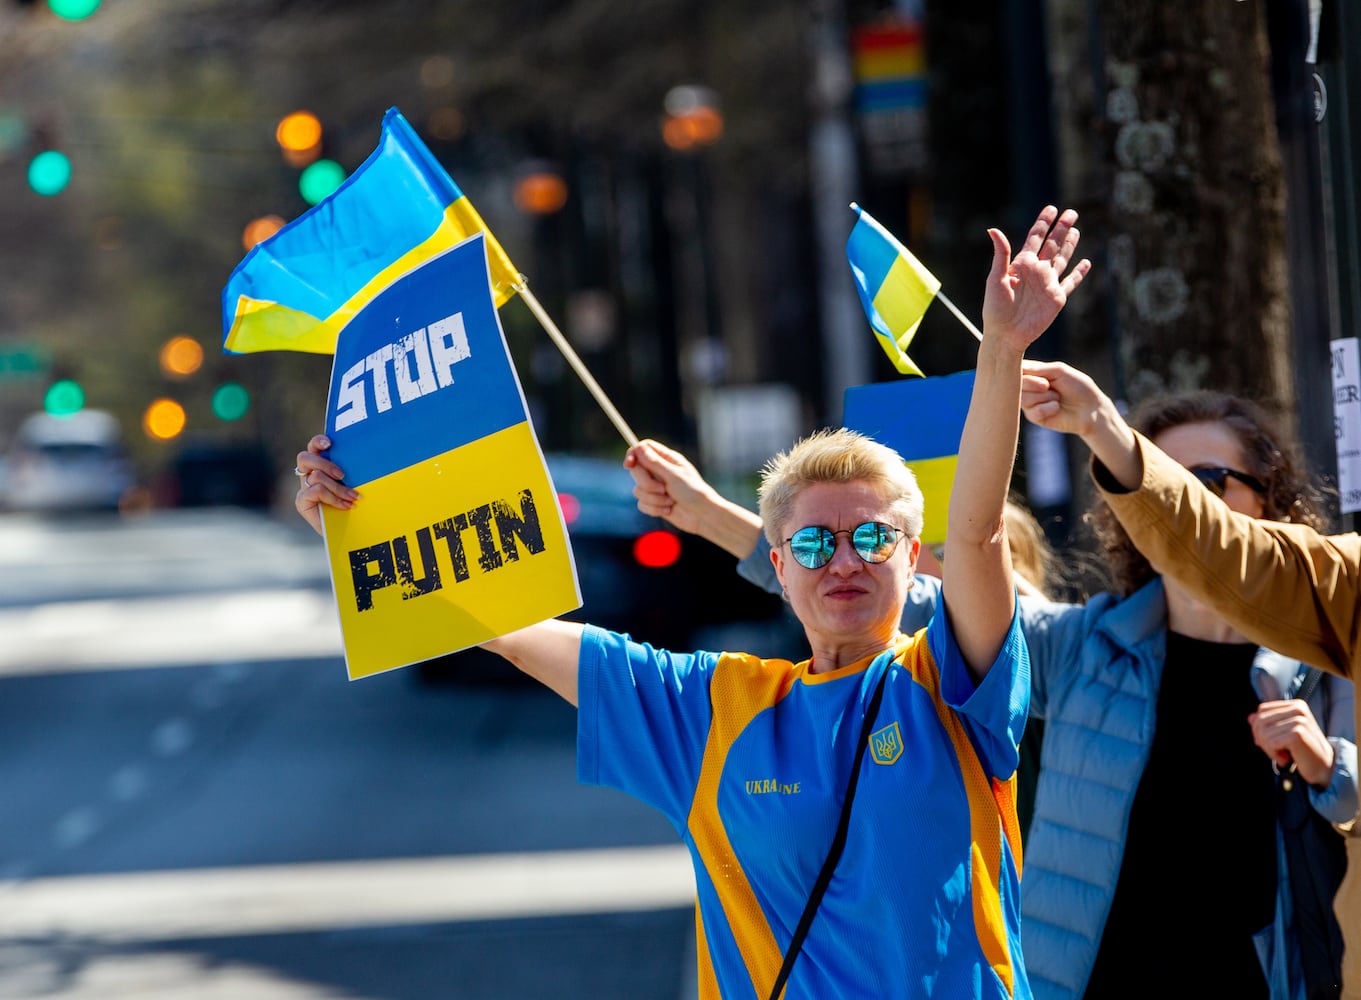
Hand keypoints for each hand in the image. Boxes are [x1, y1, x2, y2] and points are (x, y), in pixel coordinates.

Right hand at [293, 434, 358, 535]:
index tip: (330, 443)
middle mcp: (309, 474)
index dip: (318, 442)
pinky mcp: (302, 502)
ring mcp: (304, 488)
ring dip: (337, 487)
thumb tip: (366, 454)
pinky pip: (316, 491)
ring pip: (315, 475)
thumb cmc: (356, 504)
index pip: (314, 446)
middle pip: (305, 457)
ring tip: (352, 497)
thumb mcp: (356, 484)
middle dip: (325, 463)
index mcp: (321, 464)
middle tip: (343, 475)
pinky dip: (333, 498)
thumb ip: (353, 470)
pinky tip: (345, 506)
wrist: (351, 531)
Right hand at [624, 439, 718, 534]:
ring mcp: (655, 487)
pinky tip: (669, 510)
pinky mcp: (654, 502)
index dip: (633, 454)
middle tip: (663, 489)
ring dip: (654, 499)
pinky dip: (654, 509)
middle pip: (636, 470)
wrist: (702, 516)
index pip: (643, 448)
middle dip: (646, 483)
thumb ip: (655, 463)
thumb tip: (638, 448)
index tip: (629, 464)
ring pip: (637, 490)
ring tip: (670, 501)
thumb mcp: (674, 476)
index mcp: (667, 459)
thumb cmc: (693, 492)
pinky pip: (641, 504)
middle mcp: (659, 471)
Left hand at [981, 206, 1090, 353]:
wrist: (1005, 335)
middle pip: (1053, 244)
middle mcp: (1036, 271)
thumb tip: (993, 229)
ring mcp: (1048, 284)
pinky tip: (1085, 263)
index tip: (1051, 209)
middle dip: (1062, 228)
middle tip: (1071, 212)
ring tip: (1075, 230)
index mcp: (1021, 264)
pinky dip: (1079, 273)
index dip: (1043, 223)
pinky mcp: (1057, 298)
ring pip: (1062, 259)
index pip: (1035, 238)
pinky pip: (1070, 283)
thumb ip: (1000, 254)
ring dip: (1070, 245)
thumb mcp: (995, 279)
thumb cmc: (995, 309)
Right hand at [1020, 359, 1112, 437]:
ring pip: (1023, 399)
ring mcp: (1030, 402)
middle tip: (1047, 385)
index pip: (1016, 369)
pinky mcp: (1034, 417)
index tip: (1034, 371)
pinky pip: (1034, 411)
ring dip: (1044, 396)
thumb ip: (1037, 369)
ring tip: (1056, 397)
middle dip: (1033, 384)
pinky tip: (1057, 408)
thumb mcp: (1059, 371)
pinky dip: (1048, 408)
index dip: (1019, 370)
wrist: (1091, 408)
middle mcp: (1028, 387)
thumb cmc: (1078, 386)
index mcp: (1033, 373)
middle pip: (1015, 384)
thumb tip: (1016, 370)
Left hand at [1250, 698, 1335, 787]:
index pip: (1262, 710)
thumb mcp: (1283, 734)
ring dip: (1269, 749)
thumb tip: (1250, 717)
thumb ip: (1267, 724)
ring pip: (1263, 733)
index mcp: (1296, 705)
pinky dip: (1275, 755)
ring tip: (1284, 754)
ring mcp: (1299, 720)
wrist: (1323, 768)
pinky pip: (1270, 743)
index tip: (1270, 742)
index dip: (1259, 728)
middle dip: (1262, 739)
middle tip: (1276, 751)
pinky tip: (1287, 758)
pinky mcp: (1297, 733)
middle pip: (1260, 720)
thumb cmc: (1301, 751)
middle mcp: (1298, 709)